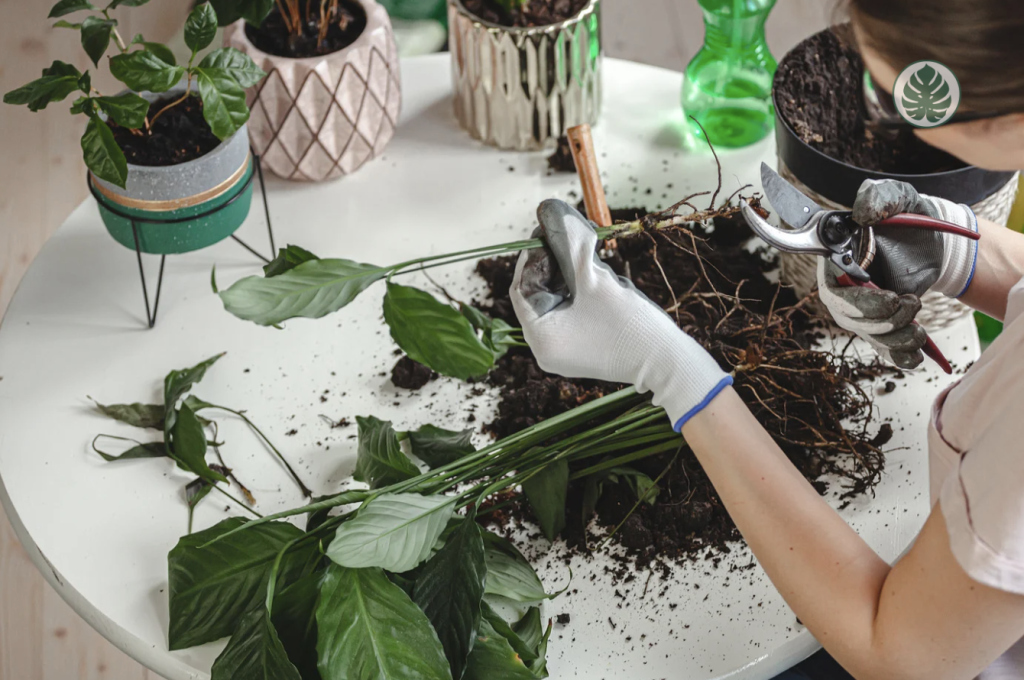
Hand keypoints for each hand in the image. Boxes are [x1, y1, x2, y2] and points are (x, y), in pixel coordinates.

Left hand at [510, 199, 731, 429]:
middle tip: (568, 238)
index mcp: (540, 339)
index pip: (522, 289)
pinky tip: (592, 276)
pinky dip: (576, 294)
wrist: (666, 362)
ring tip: (585, 255)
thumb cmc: (630, 325)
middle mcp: (545, 350)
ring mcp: (563, 353)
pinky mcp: (579, 351)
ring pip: (555, 304)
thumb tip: (550, 211)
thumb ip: (570, 245)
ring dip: (567, 277)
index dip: (533, 258)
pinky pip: (568, 316)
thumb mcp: (595, 280)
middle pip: (537, 296)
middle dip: (553, 266)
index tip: (548, 233)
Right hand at [817, 179, 977, 368]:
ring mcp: (861, 310)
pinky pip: (884, 350)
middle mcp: (843, 289)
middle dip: (882, 319)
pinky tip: (916, 351)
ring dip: (895, 336)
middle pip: (848, 318)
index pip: (831, 290)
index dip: (854, 300)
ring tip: (919, 322)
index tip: (887, 297)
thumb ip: (879, 198)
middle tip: (911, 303)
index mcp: (838, 261)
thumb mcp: (897, 198)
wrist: (935, 241)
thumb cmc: (908, 218)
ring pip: (868, 336)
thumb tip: (863, 213)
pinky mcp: (881, 325)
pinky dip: (900, 355)